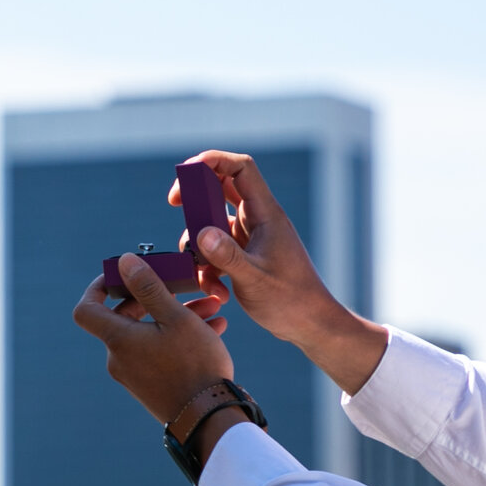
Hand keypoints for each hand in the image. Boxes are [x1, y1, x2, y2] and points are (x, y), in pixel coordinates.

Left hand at [72, 255, 235, 424]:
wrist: (209, 420)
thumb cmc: (194, 365)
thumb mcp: (175, 318)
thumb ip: (149, 287)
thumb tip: (125, 262)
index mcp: (118, 340)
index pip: (87, 309)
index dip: (98, 288)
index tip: (122, 276)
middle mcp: (119, 359)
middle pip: (126, 317)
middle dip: (157, 297)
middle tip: (184, 287)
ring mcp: (134, 374)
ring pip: (150, 333)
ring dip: (177, 316)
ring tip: (213, 308)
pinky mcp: (151, 385)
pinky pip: (159, 352)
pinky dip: (179, 337)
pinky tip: (214, 328)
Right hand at [179, 150, 389, 395]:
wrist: (310, 326)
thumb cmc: (291, 300)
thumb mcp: (254, 279)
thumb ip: (227, 256)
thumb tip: (200, 232)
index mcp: (266, 214)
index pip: (241, 169)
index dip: (214, 160)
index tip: (186, 173)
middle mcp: (257, 220)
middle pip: (220, 188)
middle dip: (196, 196)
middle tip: (175, 203)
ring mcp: (250, 238)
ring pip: (213, 223)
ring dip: (199, 245)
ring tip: (202, 273)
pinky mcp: (244, 256)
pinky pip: (216, 250)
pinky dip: (209, 268)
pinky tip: (217, 292)